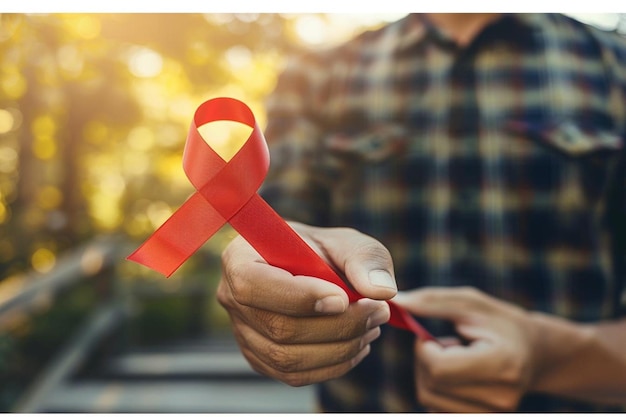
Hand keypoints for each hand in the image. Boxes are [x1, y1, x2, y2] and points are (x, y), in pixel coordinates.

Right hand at [217, 223, 397, 385]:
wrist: (310, 269)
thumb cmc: (322, 250)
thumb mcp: (346, 241)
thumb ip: (365, 258)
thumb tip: (381, 291)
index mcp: (240, 258)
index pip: (254, 285)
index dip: (299, 297)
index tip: (344, 298)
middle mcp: (231, 298)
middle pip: (278, 328)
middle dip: (337, 325)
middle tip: (378, 311)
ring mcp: (243, 332)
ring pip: (288, 358)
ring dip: (340, 348)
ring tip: (373, 326)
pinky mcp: (260, 358)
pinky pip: (293, 375)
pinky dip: (332, 366)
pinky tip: (357, 345)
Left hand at [393, 287, 541, 411]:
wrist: (536, 354)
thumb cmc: (500, 322)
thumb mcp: (471, 303)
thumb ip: (431, 302)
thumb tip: (393, 302)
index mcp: (503, 364)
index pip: (439, 369)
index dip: (424, 350)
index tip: (431, 337)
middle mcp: (501, 398)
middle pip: (430, 386)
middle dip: (424, 360)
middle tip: (441, 344)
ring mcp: (492, 415)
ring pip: (429, 400)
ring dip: (429, 374)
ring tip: (453, 357)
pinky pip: (436, 409)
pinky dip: (435, 388)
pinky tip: (455, 374)